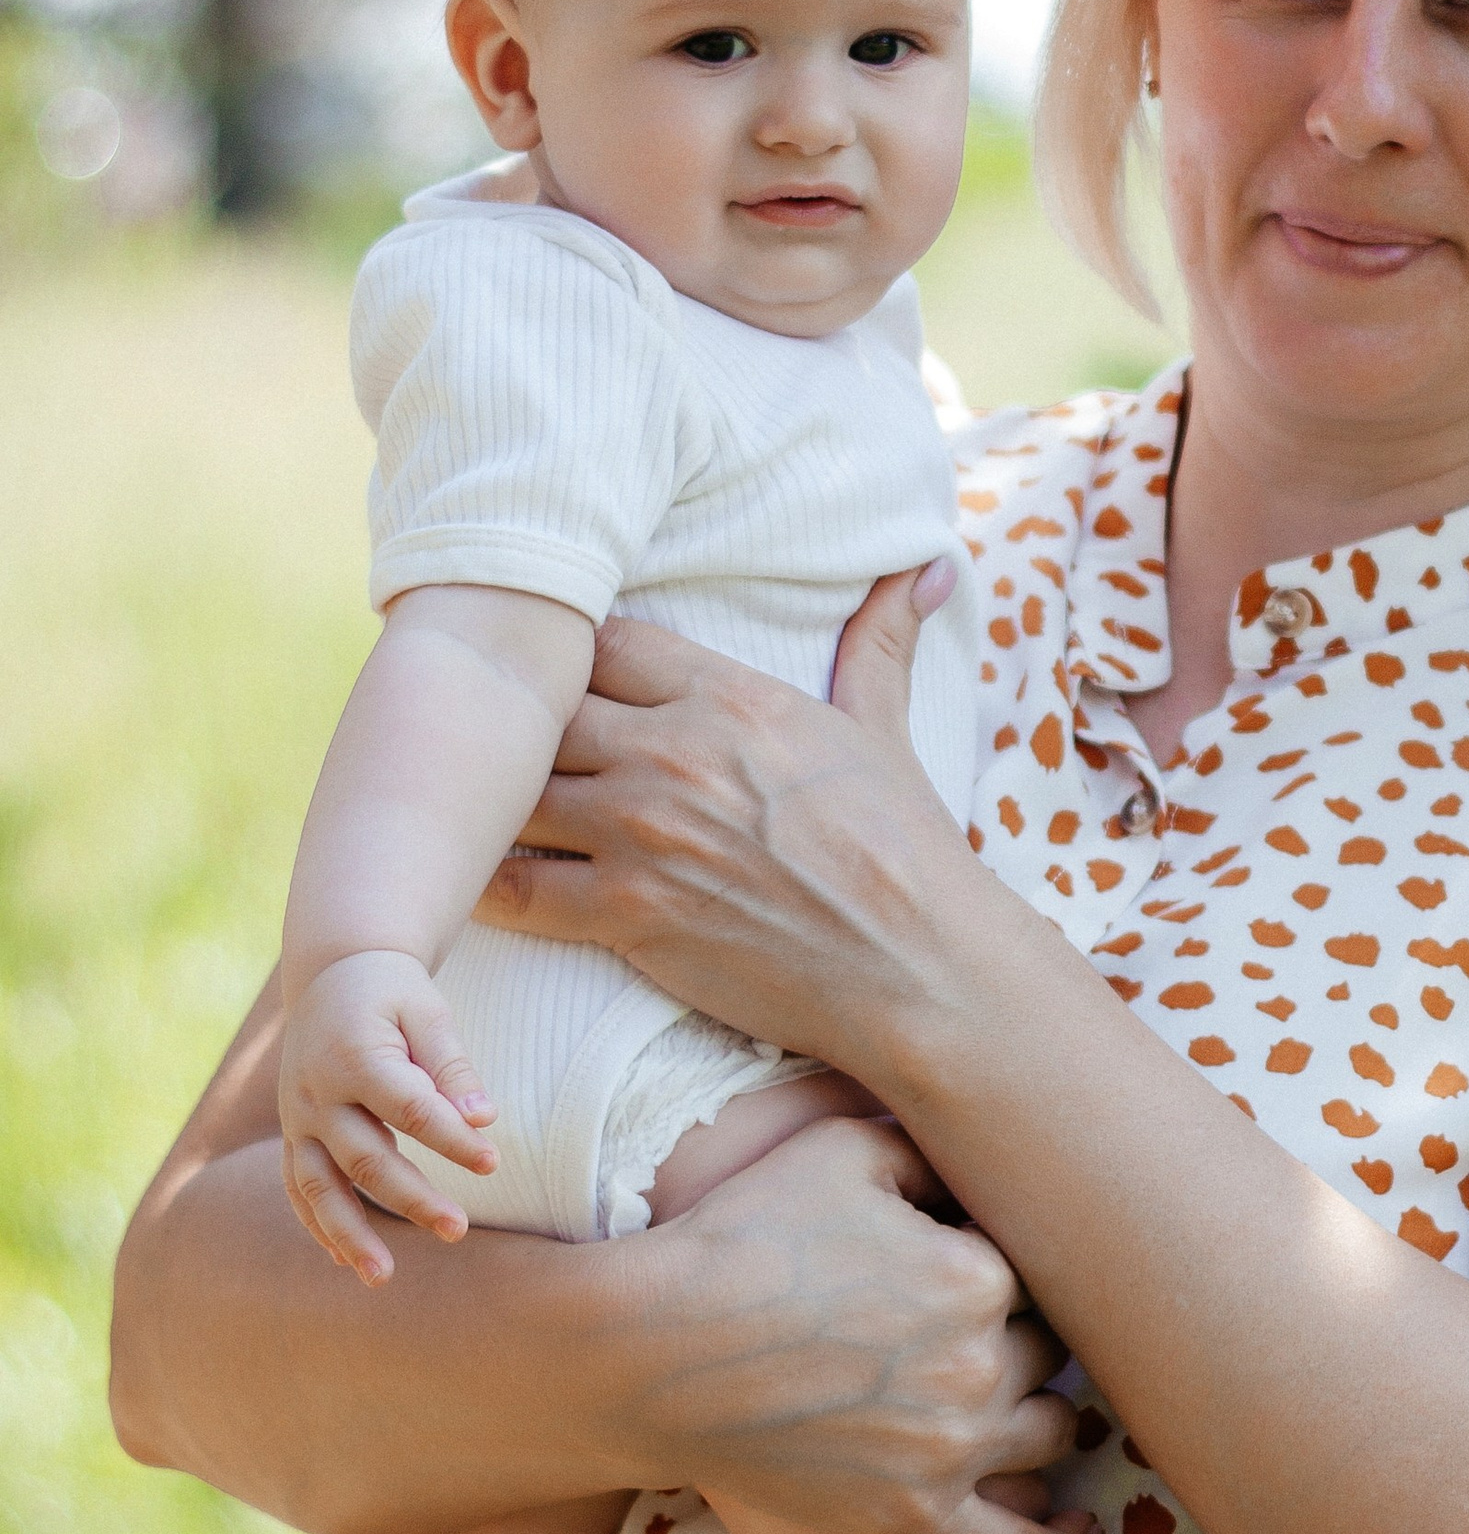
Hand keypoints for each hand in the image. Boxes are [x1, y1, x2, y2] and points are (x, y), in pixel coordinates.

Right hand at [277, 950, 498, 1283]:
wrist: (332, 972)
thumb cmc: (392, 992)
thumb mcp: (427, 1010)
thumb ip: (452, 1065)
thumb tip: (484, 1118)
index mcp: (354, 1056)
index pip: (410, 1109)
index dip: (452, 1140)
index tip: (493, 1163)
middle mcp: (317, 1093)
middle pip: (365, 1158)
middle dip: (412, 1199)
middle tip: (458, 1230)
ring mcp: (297, 1118)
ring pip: (319, 1186)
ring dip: (349, 1235)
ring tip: (383, 1277)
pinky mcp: (291, 1132)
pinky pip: (297, 1186)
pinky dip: (318, 1224)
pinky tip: (343, 1261)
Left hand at [479, 565, 998, 1082]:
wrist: (916, 966)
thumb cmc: (905, 848)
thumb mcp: (884, 729)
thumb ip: (881, 642)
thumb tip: (929, 567)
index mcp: (729, 696)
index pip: (606, 642)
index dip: (580, 660)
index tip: (570, 683)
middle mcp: (671, 752)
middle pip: (544, 712)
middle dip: (527, 731)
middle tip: (503, 751)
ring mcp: (641, 833)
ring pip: (517, 795)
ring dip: (499, 806)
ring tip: (477, 814)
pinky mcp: (625, 915)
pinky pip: (514, 889)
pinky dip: (487, 886)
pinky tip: (474, 883)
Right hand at [641, 1112, 1096, 1533]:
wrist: (652, 1350)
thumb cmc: (743, 1236)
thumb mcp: (845, 1150)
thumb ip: (931, 1148)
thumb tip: (979, 1159)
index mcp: (978, 1273)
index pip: (1039, 1267)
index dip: (1004, 1260)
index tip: (969, 1258)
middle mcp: (980, 1366)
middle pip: (1051, 1351)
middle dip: (1025, 1336)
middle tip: (986, 1328)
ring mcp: (950, 1452)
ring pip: (1052, 1436)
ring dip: (1043, 1416)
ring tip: (1024, 1406)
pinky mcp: (914, 1520)